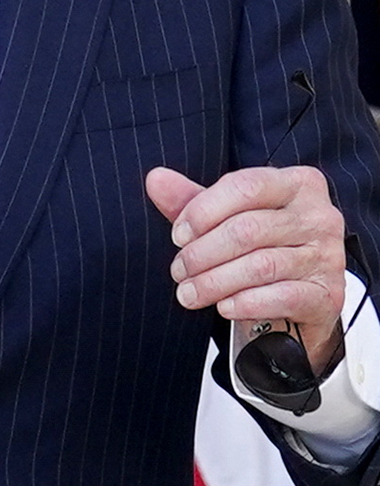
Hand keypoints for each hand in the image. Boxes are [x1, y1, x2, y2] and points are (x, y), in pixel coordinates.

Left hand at [146, 165, 345, 374]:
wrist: (300, 298)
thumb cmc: (261, 245)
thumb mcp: (227, 216)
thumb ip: (193, 199)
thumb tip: (155, 179)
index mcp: (296, 183)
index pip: (245, 186)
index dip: (203, 210)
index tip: (177, 235)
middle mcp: (320, 215)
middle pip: (248, 229)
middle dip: (203, 253)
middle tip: (178, 270)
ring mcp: (328, 256)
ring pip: (261, 265)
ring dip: (215, 282)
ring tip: (189, 293)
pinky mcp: (329, 294)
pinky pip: (282, 297)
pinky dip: (245, 302)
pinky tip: (223, 306)